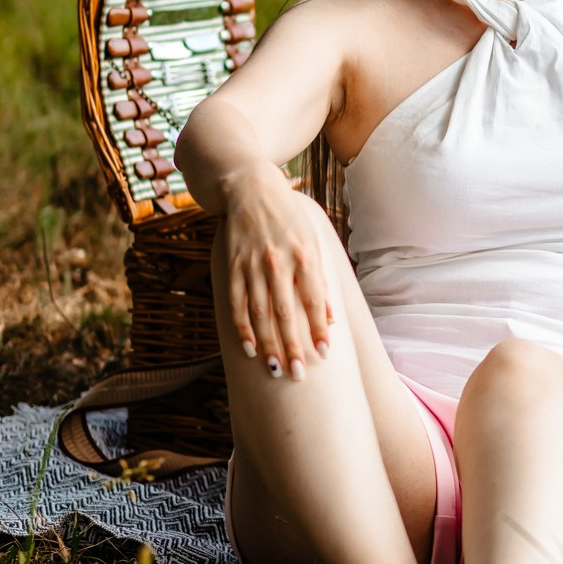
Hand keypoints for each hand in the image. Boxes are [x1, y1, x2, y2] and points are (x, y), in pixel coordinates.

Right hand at [218, 172, 335, 378]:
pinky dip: (242, 327)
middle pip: (286, 312)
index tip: (325, 353)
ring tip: (275, 369)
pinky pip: (237, 302)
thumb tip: (330, 318)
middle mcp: (279, 262)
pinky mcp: (232, 265)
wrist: (251, 189)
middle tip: (299, 374)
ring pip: (260, 312)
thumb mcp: (312, 242)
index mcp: (305, 256)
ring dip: (268, 343)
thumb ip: (320, 280)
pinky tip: (249, 349)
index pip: (314, 300)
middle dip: (293, 345)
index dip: (319, 328)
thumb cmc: (289, 220)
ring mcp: (253, 264)